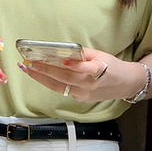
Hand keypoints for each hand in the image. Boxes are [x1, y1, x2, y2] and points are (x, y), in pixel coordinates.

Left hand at [17, 48, 145, 102]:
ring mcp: (84, 94)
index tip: (62, 60)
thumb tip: (64, 51)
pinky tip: (39, 75)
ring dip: (41, 78)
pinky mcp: (80, 99)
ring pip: (59, 86)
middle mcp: (90, 85)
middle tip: (28, 63)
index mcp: (99, 71)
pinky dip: (49, 82)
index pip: (86, 68)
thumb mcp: (101, 55)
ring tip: (27, 69)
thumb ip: (83, 54)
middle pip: (65, 78)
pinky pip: (62, 90)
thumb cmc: (112, 67)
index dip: (74, 65)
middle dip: (45, 70)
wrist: (124, 84)